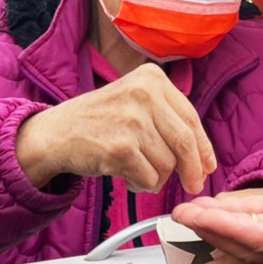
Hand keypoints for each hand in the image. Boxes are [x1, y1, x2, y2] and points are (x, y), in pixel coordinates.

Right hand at [15, 63, 216, 193]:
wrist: (55, 134)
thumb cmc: (98, 122)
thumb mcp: (135, 102)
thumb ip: (167, 120)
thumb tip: (204, 157)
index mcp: (152, 78)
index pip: (191, 118)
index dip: (203, 147)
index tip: (207, 165)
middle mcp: (144, 93)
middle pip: (185, 142)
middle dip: (192, 170)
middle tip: (192, 184)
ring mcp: (132, 120)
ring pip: (168, 164)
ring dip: (156, 177)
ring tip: (136, 170)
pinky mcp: (121, 147)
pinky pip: (149, 177)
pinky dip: (142, 185)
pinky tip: (126, 176)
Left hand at [173, 139, 262, 263]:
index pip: (261, 244)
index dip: (227, 233)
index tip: (199, 220)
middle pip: (246, 242)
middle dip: (211, 230)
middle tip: (179, 218)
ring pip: (245, 229)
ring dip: (215, 221)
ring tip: (185, 212)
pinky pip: (254, 212)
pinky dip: (230, 208)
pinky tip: (208, 204)